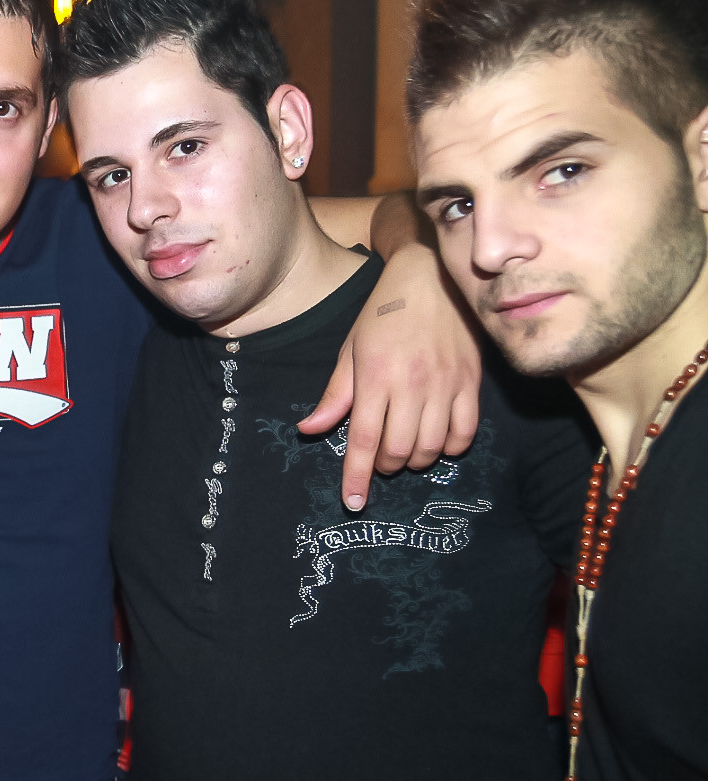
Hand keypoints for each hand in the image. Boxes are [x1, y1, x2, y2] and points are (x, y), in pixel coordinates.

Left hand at [298, 243, 480, 509]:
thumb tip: (308, 430)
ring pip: (432, 447)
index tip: (353, 503)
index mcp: (375, 378)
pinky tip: (436, 442)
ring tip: (403, 451)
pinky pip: (465, 433)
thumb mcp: (350, 351)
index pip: (362, 440)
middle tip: (378, 460)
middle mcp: (412, 385)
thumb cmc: (383, 314)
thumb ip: (334, 395)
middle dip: (384, 467)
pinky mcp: (471, 383)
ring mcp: (446, 385)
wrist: (431, 278)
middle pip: (398, 451)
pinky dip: (450, 448)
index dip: (356, 476)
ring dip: (414, 461)